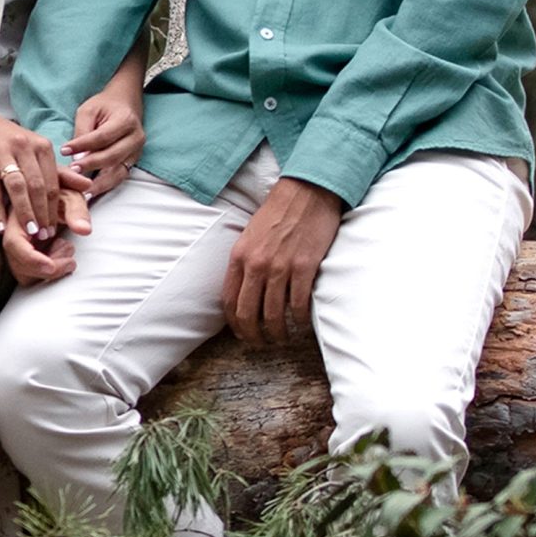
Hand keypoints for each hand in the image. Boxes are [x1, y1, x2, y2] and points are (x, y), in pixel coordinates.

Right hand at [0, 104, 90, 237]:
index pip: (53, 182)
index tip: (56, 228)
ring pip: (18, 187)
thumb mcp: (36, 150)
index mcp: (41, 145)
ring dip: (26, 213)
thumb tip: (88, 185)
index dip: (55, 207)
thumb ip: (60, 171)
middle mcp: (24, 147)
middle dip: (43, 213)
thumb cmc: (8, 140)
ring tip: (30, 233)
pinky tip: (2, 227)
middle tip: (46, 235)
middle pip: (38, 186)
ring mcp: (1, 153)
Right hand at [1, 192, 91, 286]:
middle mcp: (10, 234)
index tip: (51, 267)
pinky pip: (29, 274)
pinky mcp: (23, 257)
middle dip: (43, 269)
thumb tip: (84, 230)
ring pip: (22, 272)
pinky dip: (47, 271)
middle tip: (70, 262)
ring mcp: (15, 247)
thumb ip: (77, 211)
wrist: (55, 200)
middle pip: (17, 263)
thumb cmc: (61, 195)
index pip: (13, 243)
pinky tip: (61, 254)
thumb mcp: (70, 197)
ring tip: (68, 250)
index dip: (30, 259)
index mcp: (16, 217)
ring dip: (47, 270)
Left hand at [65, 78, 145, 197]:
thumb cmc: (104, 106)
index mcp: (125, 120)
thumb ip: (82, 131)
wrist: (125, 103)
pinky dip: (106, 186)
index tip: (64, 150)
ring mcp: (137, 152)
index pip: (102, 137)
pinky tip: (91, 192)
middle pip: (112, 156)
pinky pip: (120, 177)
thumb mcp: (89, 110)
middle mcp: (135, 138)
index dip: (83, 145)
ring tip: (82, 191)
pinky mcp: (133, 161)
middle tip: (72, 171)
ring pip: (118, 171)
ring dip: (99, 183)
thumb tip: (76, 156)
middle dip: (90, 165)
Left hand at [221, 178, 343, 343]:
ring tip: (284, 339)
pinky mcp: (305, 267)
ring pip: (274, 315)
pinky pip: (299, 305)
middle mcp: (256, 264)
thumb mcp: (250, 235)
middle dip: (254, 336)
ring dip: (279, 333)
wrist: (306, 191)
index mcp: (239, 257)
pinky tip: (303, 325)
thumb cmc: (279, 212)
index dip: (235, 325)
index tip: (242, 334)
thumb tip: (243, 291)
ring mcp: (280, 267)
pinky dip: (301, 321)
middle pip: (249, 314)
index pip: (229, 302)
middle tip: (263, 344)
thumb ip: (245, 262)